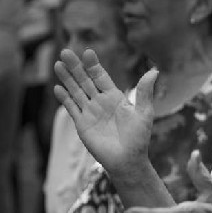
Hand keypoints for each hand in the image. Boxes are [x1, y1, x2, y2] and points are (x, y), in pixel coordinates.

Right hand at [53, 48, 157, 174]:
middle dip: (76, 67)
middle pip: (85, 80)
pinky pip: (72, 108)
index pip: (101, 76)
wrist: (128, 160)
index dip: (93, 65)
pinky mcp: (82, 125)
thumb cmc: (138, 138)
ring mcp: (90, 113)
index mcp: (115, 97)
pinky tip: (57, 88)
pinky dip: (65, 98)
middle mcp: (101, 102)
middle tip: (66, 51)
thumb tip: (154, 71)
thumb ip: (144, 92)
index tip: (88, 52)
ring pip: (76, 91)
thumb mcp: (144, 112)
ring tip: (57, 64)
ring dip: (67, 78)